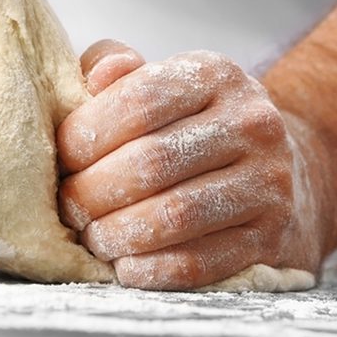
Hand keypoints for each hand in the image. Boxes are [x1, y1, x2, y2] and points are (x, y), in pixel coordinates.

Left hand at [57, 40, 329, 289]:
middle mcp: (250, 121)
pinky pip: (201, 261)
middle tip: (68, 207)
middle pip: (152, 162)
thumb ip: (115, 67)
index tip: (61, 158)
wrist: (275, 166)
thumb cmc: (188, 121)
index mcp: (214, 74)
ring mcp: (269, 180)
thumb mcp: (157, 79)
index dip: (86, 134)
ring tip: (92, 236)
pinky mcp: (271, 234)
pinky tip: (125, 266)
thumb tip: (96, 76)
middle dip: (92, 191)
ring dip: (118, 234)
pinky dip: (153, 269)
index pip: (139, 101)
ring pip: (175, 215)